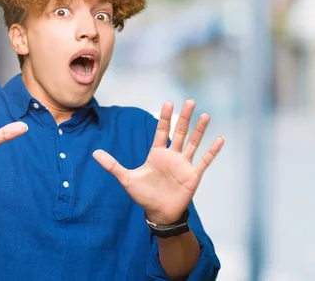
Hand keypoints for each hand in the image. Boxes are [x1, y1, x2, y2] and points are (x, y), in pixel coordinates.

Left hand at [93, 100, 223, 224]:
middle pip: (180, 132)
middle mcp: (172, 156)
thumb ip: (113, 165)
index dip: (165, 117)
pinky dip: (212, 151)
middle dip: (184, 117)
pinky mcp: (193, 176)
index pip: (162, 131)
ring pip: (193, 143)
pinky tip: (219, 139)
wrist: (158, 213)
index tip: (168, 102)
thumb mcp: (126, 179)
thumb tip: (94, 153)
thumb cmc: (143, 196)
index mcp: (157, 154)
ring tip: (206, 115)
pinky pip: (205, 161)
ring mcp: (184, 165)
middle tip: (190, 101)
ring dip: (200, 130)